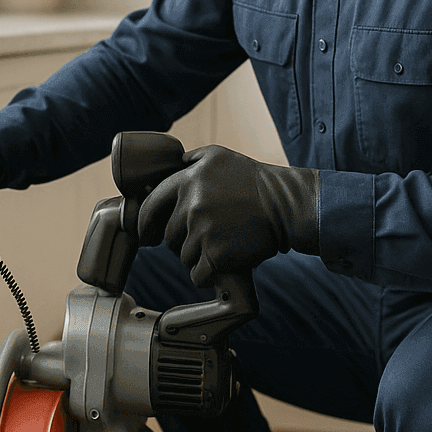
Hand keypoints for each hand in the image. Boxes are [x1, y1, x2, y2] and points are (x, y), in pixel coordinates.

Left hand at [137, 145, 318, 285]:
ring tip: (221, 245)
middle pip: (168, 237)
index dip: (145, 223)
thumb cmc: (253, 180)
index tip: (148, 235)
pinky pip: (198, 275)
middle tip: (206, 236)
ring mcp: (203, 231)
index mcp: (186, 181)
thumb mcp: (219, 155)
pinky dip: (207, 275)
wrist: (285, 205)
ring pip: (183, 257)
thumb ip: (190, 161)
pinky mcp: (217, 255)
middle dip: (182, 241)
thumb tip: (171, 167)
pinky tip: (221, 265)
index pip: (149, 206)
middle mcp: (190, 205)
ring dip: (198, 257)